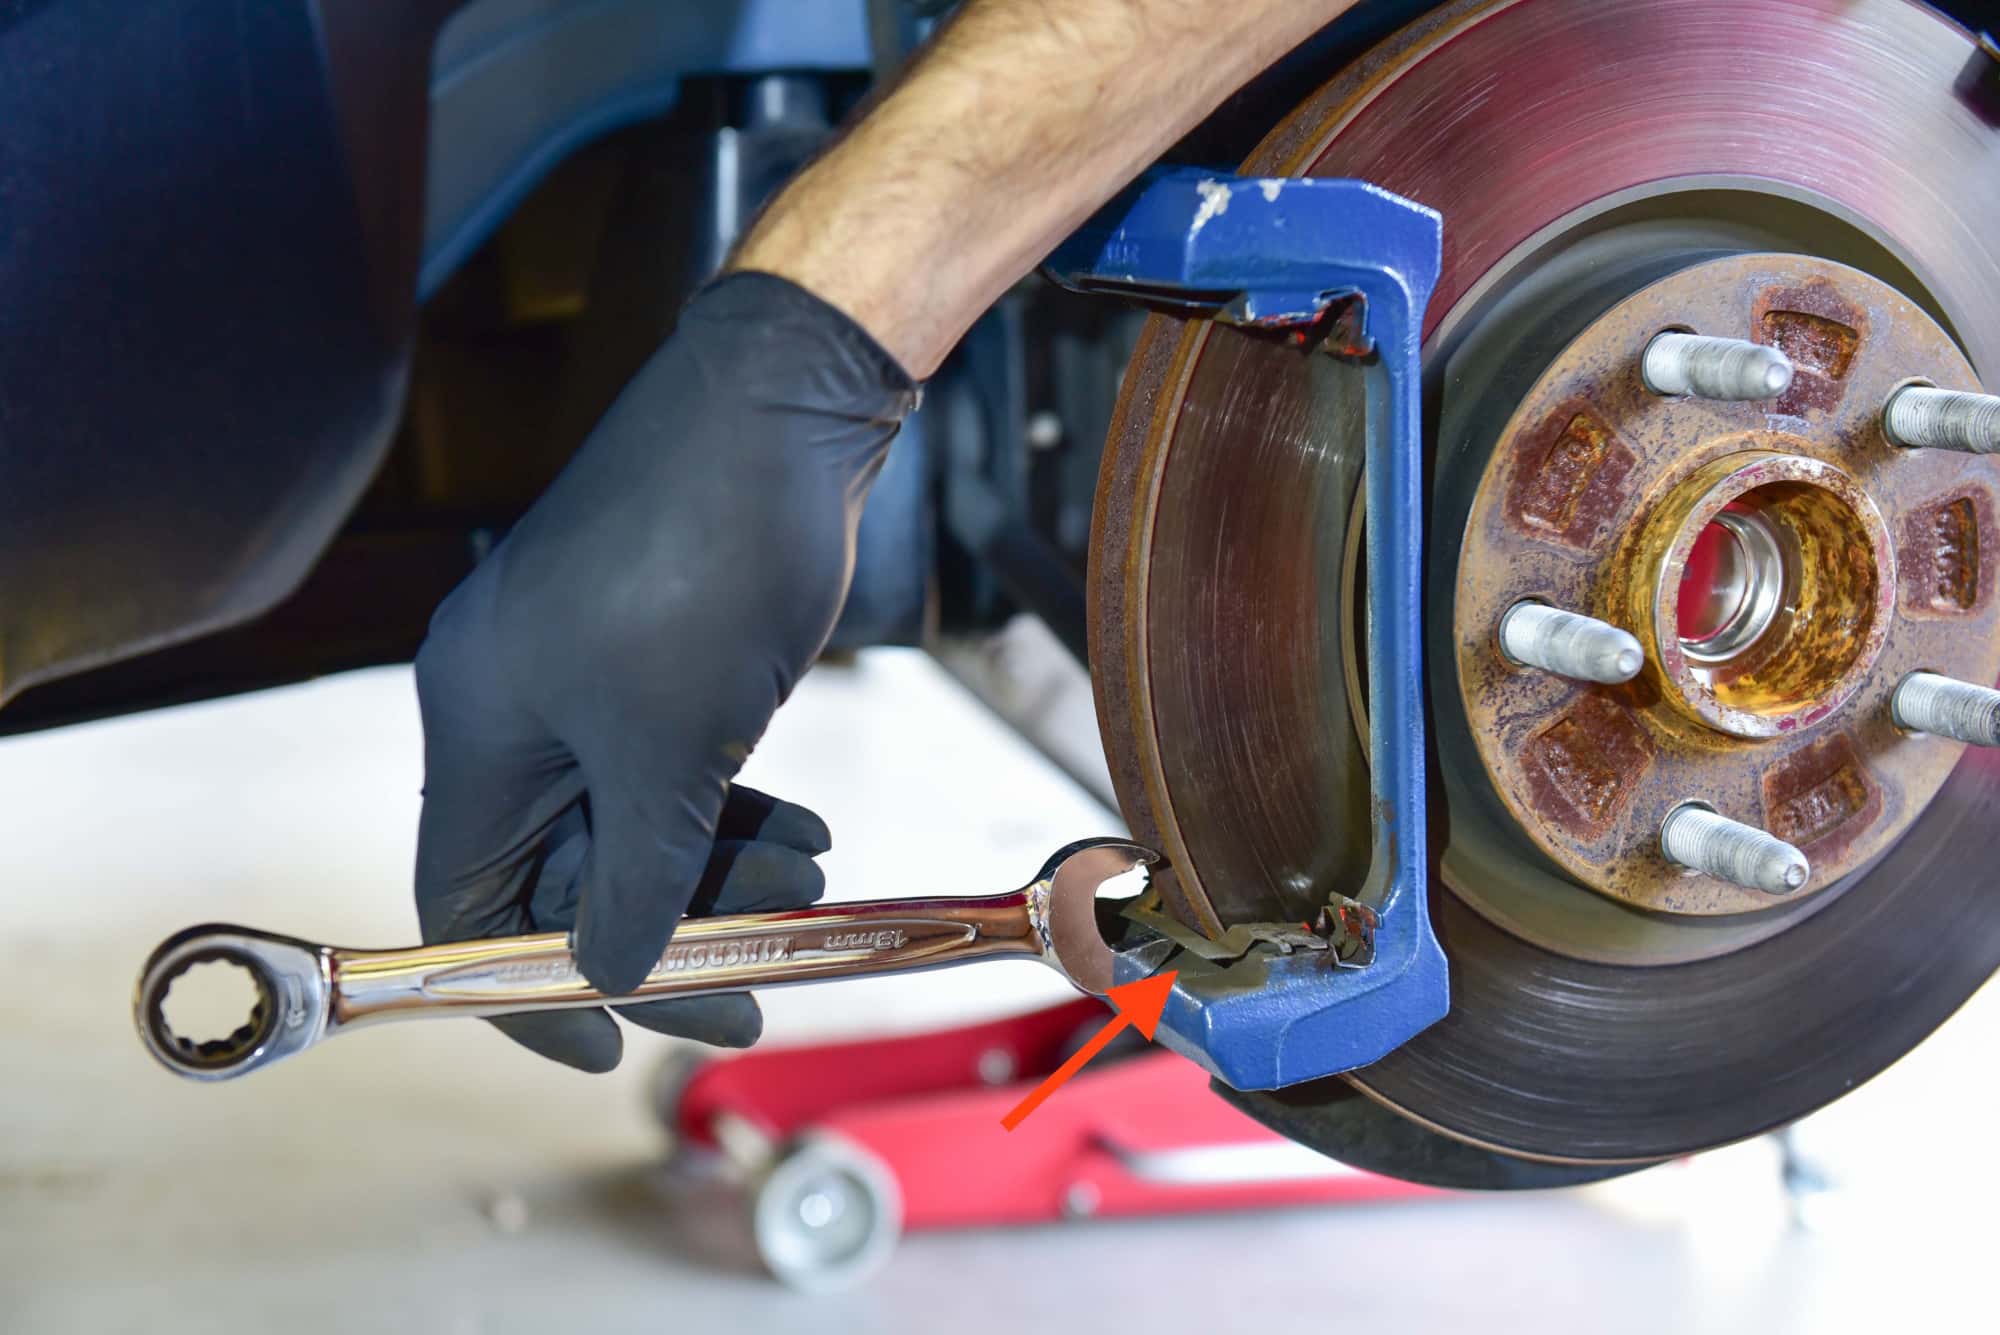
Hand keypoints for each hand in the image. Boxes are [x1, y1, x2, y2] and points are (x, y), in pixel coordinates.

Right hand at [411, 273, 917, 1071]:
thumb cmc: (711, 560)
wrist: (784, 409)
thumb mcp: (677, 748)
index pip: (464, 901)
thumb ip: (639, 876)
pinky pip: (669, 771)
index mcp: (478, 726)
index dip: (525, 990)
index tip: (609, 1048)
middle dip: (663, 930)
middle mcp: (510, 706)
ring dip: (715, 872)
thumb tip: (608, 973)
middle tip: (761, 984)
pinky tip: (805, 832)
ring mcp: (580, 678)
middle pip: (558, 872)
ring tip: (811, 881)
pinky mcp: (647, 657)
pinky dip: (729, 814)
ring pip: (629, 825)